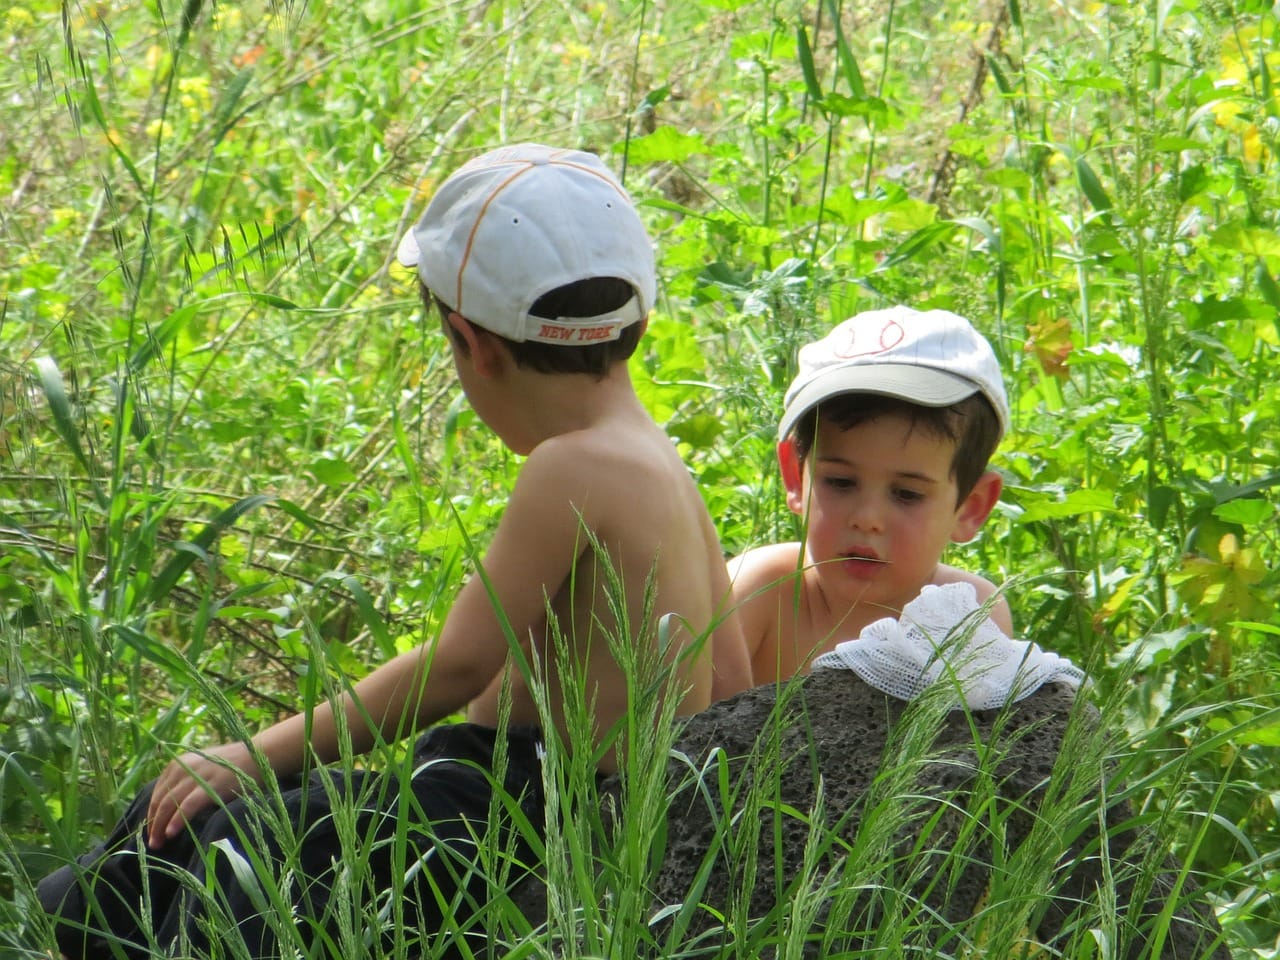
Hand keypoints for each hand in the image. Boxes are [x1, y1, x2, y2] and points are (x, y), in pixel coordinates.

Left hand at [146, 740, 261, 847]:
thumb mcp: (201, 767)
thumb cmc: (231, 765)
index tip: (153, 830)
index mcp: (178, 763)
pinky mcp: (210, 786)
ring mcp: (197, 776)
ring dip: (160, 827)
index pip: (157, 793)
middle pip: (160, 800)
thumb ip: (185, 780)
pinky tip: (171, 833)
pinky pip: (187, 806)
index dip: (152, 814)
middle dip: (153, 824)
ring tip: (159, 843)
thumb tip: (168, 807)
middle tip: (153, 843)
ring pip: (169, 804)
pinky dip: (177, 820)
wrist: (258, 755)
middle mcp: (183, 767)